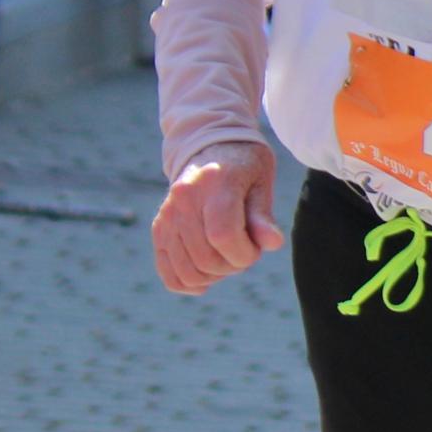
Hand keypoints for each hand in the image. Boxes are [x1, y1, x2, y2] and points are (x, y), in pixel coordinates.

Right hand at [152, 144, 281, 293]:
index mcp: (213, 184)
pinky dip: (187, 282)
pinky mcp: (160, 228)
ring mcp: (167, 215)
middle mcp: (183, 199)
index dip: (244, 254)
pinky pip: (167, 271)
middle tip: (244, 252)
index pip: (223, 235)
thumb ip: (263, 216)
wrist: (210, 148)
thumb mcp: (261, 183)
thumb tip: (272, 243)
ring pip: (187, 271)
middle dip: (233, 266)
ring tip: (227, 258)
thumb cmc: (244, 168)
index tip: (256, 248)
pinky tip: (206, 281)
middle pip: (205, 258)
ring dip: (214, 276)